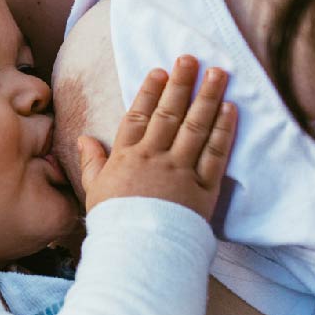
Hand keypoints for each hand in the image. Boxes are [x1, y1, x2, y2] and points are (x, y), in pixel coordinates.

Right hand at [78, 55, 235, 218]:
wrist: (139, 256)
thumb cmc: (115, 225)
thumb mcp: (94, 192)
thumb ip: (92, 162)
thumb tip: (83, 138)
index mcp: (127, 157)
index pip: (139, 115)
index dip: (149, 91)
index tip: (160, 70)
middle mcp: (155, 158)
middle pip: (170, 113)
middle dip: (181, 83)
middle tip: (191, 58)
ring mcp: (181, 171)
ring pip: (196, 127)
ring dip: (208, 97)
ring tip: (218, 73)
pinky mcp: (204, 189)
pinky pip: (216, 154)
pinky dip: (225, 130)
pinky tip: (231, 109)